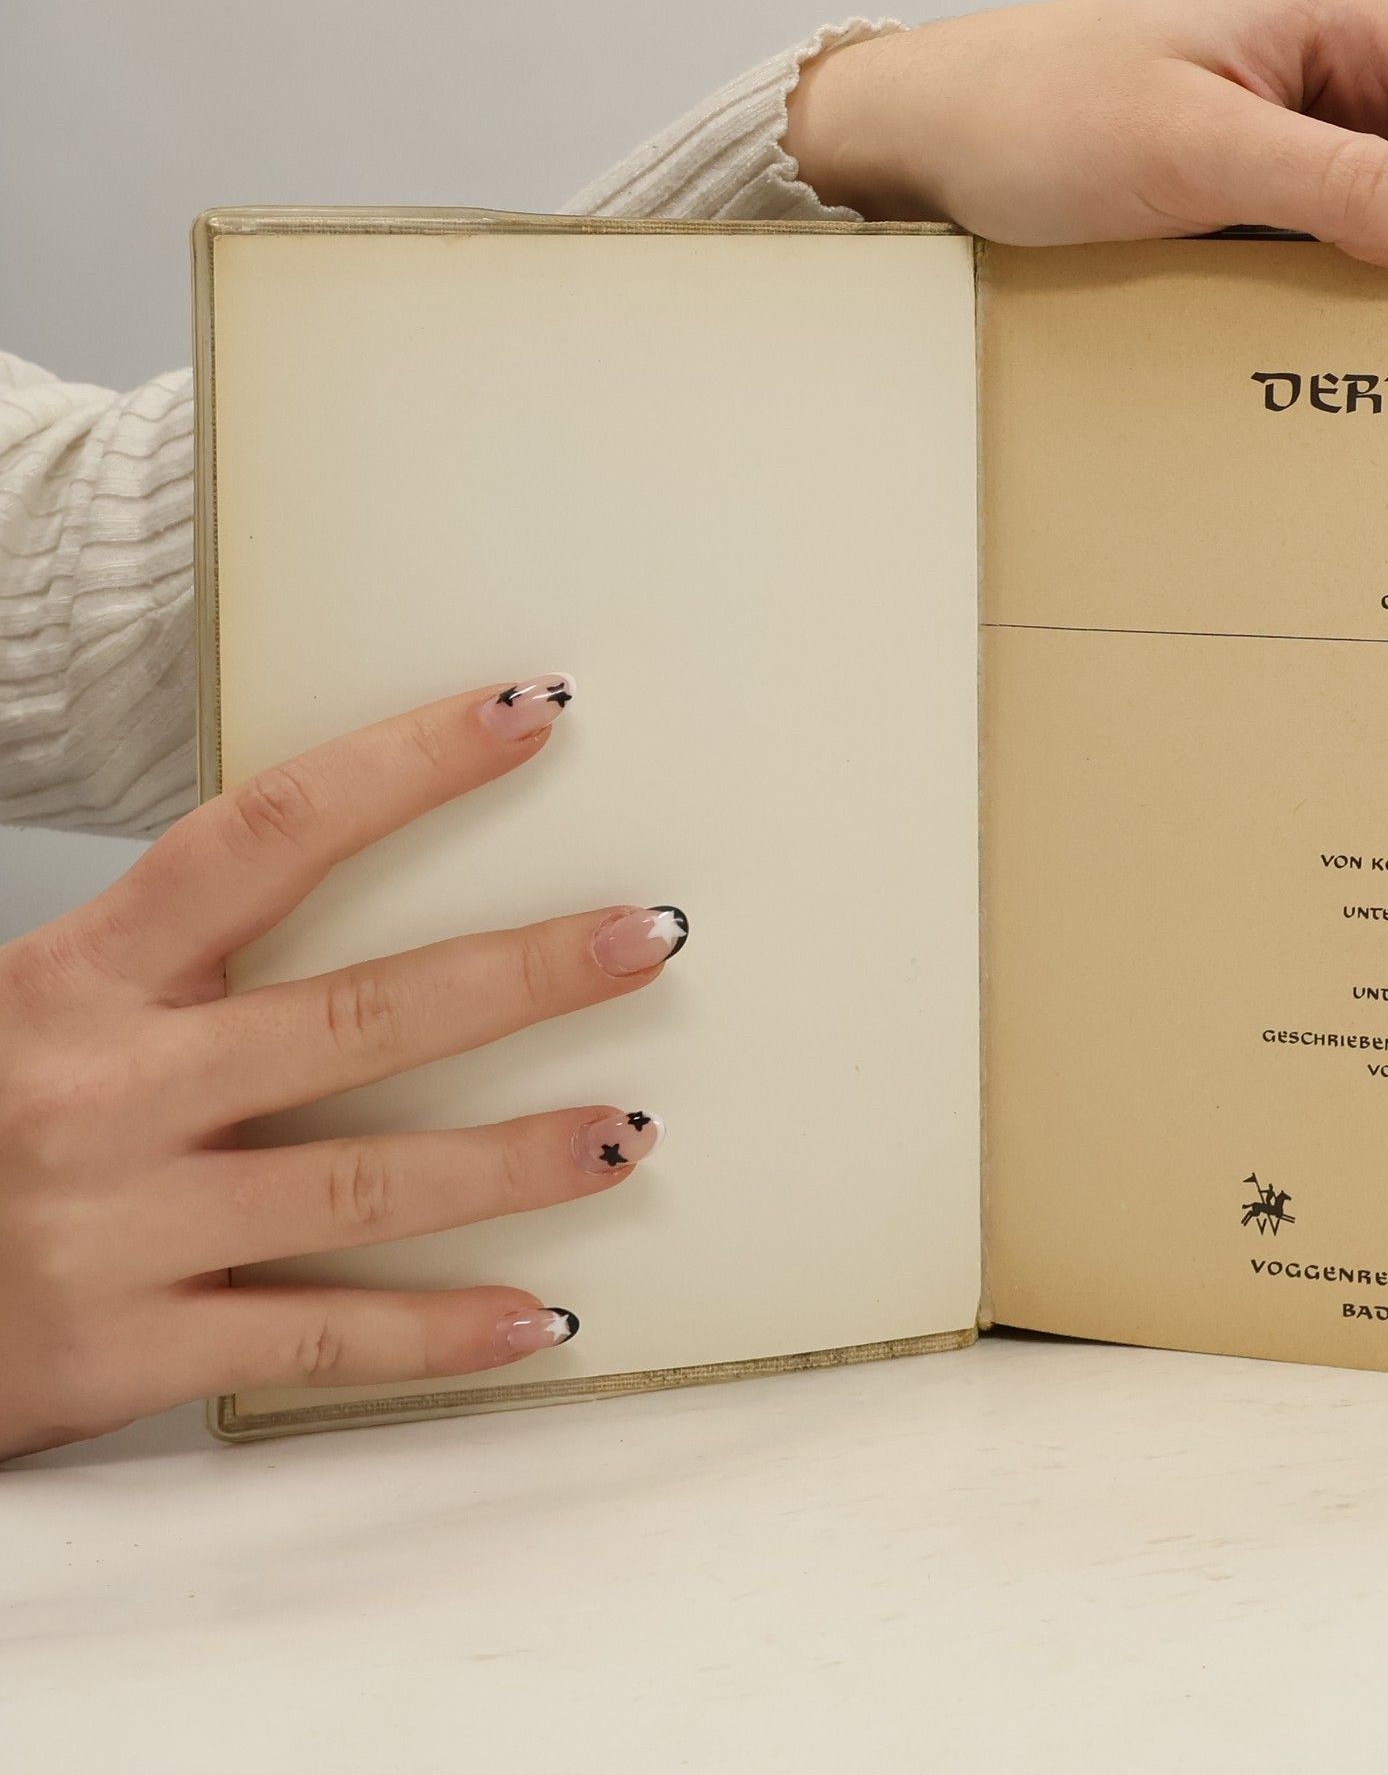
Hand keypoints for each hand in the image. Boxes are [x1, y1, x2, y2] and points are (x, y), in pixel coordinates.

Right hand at [0, 677, 684, 1458]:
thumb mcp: (30, 1002)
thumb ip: (163, 951)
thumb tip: (317, 856)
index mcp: (82, 975)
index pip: (266, 835)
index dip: (405, 766)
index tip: (526, 715)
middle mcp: (107, 1089)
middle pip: (360, 1015)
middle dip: (522, 975)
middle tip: (647, 938)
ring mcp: (119, 1227)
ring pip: (363, 1184)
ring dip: (514, 1160)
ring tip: (629, 1130)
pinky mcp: (123, 1350)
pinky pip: (314, 1339)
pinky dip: (433, 1337)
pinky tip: (535, 1316)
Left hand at [785, 0, 1387, 267]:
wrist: (927, 137)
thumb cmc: (1041, 110)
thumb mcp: (1200, 150)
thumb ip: (1343, 183)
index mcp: (1350, 21)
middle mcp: (1337, 70)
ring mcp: (1294, 130)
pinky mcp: (1250, 187)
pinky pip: (1336, 241)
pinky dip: (1362, 291)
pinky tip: (1372, 353)